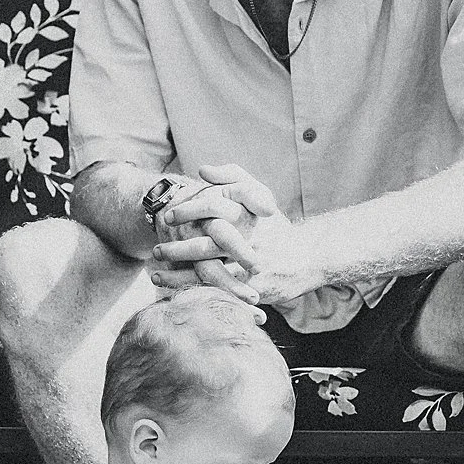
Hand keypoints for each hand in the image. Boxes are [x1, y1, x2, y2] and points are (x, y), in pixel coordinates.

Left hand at [151, 164, 323, 304]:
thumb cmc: (274, 226)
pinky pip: (219, 293)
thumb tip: (202, 169)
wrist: (306, 257)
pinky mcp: (254, 289)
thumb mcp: (260, 194)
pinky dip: (196, 294)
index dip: (188, 212)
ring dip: (180, 276)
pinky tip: (175, 294)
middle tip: (157, 250)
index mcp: (249, 215)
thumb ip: (233, 176)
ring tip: (156, 275)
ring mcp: (251, 266)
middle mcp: (250, 240)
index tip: (167, 217)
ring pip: (210, 272)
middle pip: (208, 245)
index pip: (214, 209)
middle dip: (179, 250)